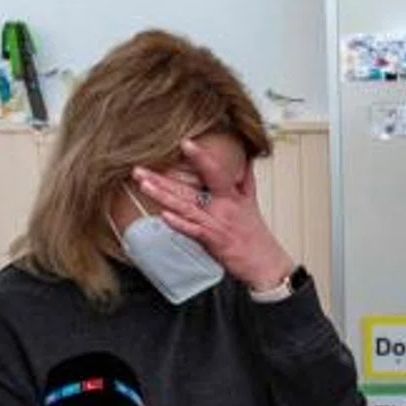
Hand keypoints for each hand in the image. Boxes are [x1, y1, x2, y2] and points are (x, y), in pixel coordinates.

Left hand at [132, 140, 294, 290]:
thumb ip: (245, 178)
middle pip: (189, 189)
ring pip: (186, 207)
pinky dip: (179, 224)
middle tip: (139, 169)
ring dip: (163, 196)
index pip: (214, 171)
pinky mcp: (214, 241)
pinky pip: (193, 231)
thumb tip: (246, 158)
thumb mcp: (252, 202)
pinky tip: (163, 216)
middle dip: (162, 178)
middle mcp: (223, 206)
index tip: (184, 142)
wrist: (266, 263)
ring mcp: (217, 223)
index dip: (200, 156)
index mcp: (231, 195)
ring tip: (144, 185)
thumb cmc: (256, 234)